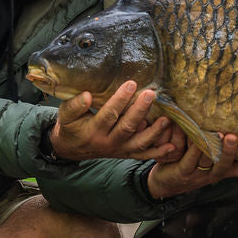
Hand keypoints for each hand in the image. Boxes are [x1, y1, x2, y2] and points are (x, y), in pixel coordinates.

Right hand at [48, 81, 181, 161]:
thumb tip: (87, 95)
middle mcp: (108, 143)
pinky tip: (172, 147)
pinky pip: (144, 154)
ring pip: (139, 143)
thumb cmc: (70, 126)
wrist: (71, 149)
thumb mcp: (65, 115)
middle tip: (151, 94)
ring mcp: (119, 150)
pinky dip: (158, 152)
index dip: (120, 100)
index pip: (109, 114)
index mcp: (93, 132)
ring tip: (166, 119)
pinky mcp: (127, 153)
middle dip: (140, 110)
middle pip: (127, 127)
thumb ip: (74, 105)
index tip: (131, 83)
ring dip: (154, 132)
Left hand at [146, 133, 237, 198]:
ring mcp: (198, 173)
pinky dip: (192, 148)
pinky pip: (189, 159)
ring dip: (210, 146)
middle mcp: (213, 173)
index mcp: (223, 170)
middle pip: (224, 164)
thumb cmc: (193, 168)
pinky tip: (194, 136)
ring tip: (217, 134)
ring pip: (206, 160)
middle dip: (230, 151)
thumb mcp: (214, 165)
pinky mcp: (182, 172)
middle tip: (233, 137)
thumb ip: (228, 155)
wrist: (167, 184)